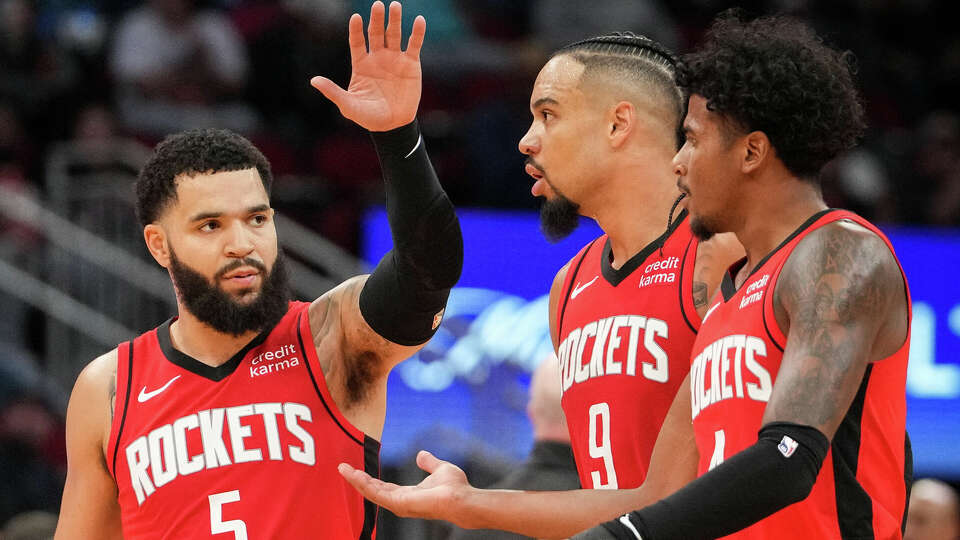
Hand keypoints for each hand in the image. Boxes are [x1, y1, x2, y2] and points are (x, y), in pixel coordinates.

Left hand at [311, 1, 424, 131]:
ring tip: (394, 5)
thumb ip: (333, 92)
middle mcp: (378, 58)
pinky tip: (418, 20)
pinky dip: (417, 33)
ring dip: (394, 20)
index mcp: (361, 65)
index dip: (356, 30)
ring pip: (394, 35)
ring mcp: (395, 59)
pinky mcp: (411, 64)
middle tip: (378, 5)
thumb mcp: (349, 105)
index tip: (355, 18)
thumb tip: (314, 80)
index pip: (357, 42)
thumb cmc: (369, 117)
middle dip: (376, 19)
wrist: (393, 125)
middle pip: (376, 33)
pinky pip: (414, 45)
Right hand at [339, 450, 470, 521]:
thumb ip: (429, 463)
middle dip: (357, 479)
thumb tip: (421, 454)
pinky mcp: (399, 503)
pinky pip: (376, 493)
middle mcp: (400, 501)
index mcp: (408, 494)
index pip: (383, 487)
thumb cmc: (455, 488)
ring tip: (343, 469)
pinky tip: (354, 475)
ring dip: (356, 480)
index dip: (369, 478)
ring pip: (371, 492)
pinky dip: (363, 484)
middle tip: (342, 468)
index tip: (356, 470)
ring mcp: (398, 504)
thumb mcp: (439, 468)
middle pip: (373, 490)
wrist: (462, 498)